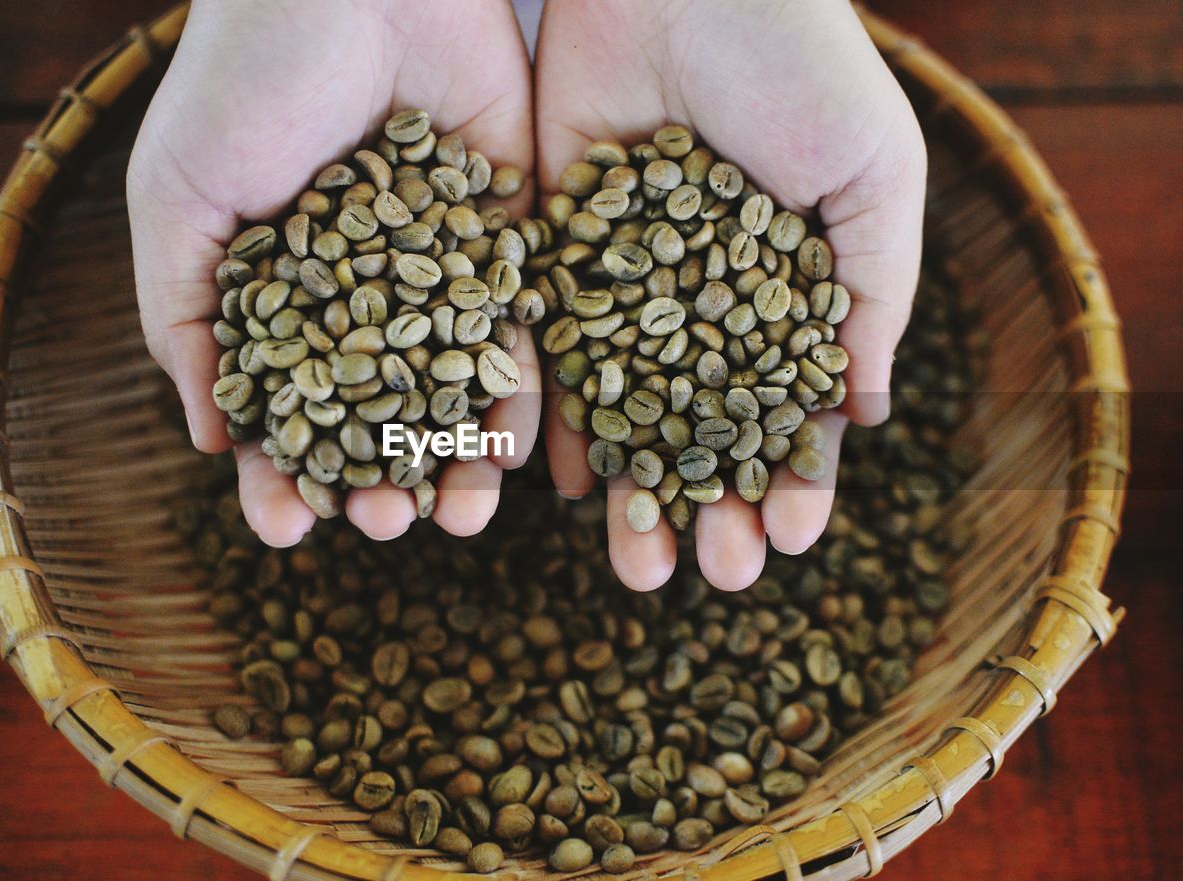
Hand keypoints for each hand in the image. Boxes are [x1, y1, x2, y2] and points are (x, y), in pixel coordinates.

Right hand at [129, 0, 538, 546]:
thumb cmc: (240, 79)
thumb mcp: (178, 202)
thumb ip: (184, 319)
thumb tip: (211, 439)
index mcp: (287, 295)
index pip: (289, 408)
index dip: (284, 472)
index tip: (283, 527)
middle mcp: (368, 296)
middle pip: (381, 414)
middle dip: (379, 479)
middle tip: (382, 526)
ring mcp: (442, 272)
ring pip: (456, 389)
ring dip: (456, 462)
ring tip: (461, 521)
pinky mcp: (509, 238)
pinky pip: (522, 329)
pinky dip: (519, 393)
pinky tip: (512, 455)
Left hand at [534, 0, 925, 589]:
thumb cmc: (802, 65)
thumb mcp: (873, 177)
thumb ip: (873, 295)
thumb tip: (866, 415)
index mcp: (783, 289)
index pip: (786, 406)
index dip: (791, 475)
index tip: (791, 541)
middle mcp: (700, 300)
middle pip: (701, 427)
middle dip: (708, 505)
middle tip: (711, 578)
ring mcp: (624, 282)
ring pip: (626, 408)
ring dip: (632, 492)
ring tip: (639, 567)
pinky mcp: (554, 253)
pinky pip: (553, 351)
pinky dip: (556, 417)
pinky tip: (561, 485)